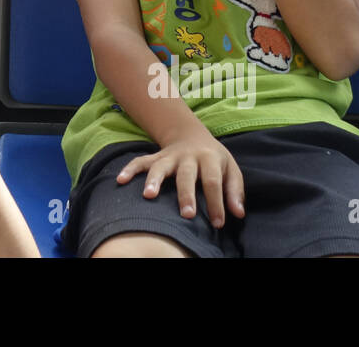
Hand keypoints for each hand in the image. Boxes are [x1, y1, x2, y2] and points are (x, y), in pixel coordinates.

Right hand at [117, 131, 245, 228]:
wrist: (191, 135)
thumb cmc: (214, 159)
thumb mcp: (230, 169)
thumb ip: (234, 190)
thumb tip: (238, 213)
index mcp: (209, 158)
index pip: (213, 181)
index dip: (216, 202)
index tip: (218, 223)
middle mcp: (187, 156)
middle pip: (186, 175)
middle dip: (186, 194)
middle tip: (187, 214)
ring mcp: (169, 156)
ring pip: (160, 166)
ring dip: (154, 180)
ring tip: (148, 196)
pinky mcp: (155, 157)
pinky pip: (140, 161)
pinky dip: (129, 169)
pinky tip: (120, 180)